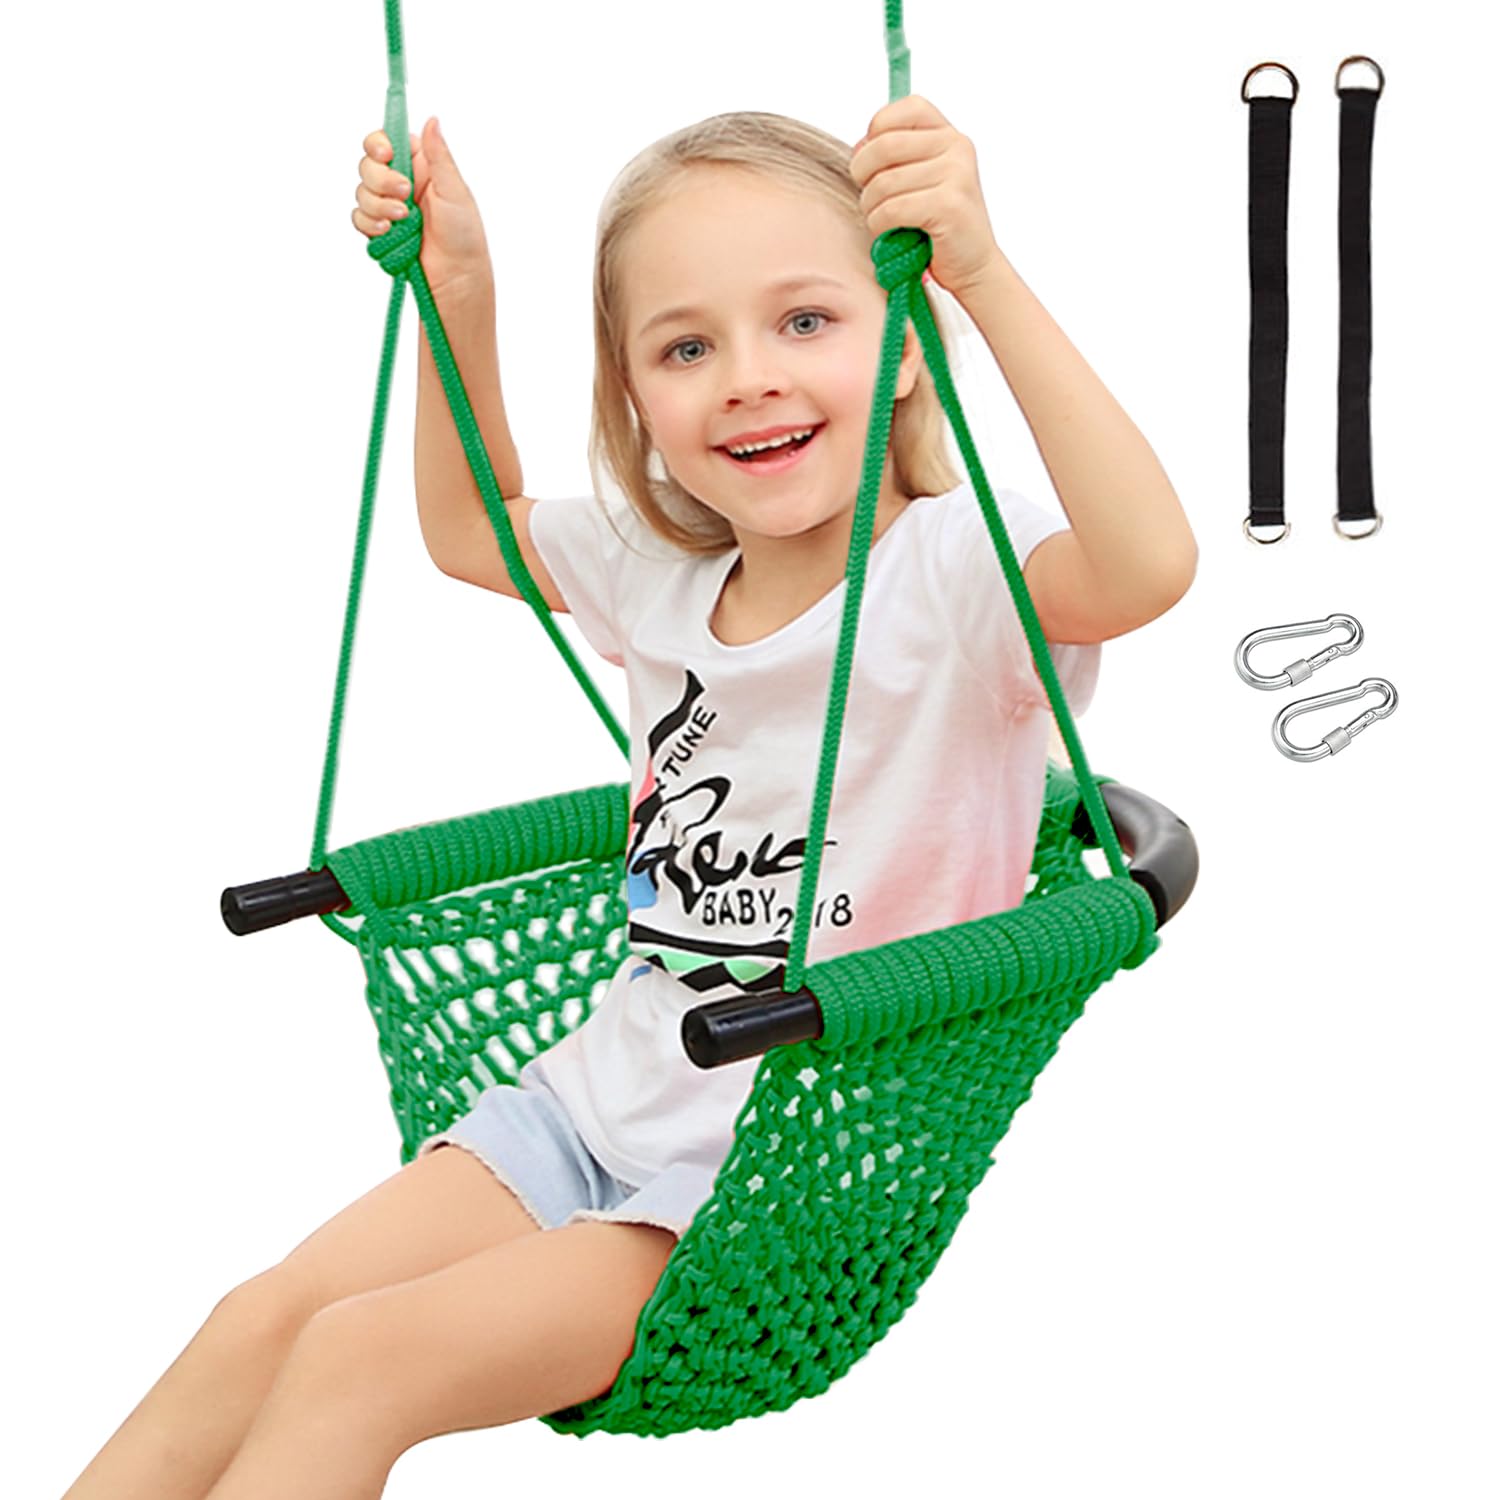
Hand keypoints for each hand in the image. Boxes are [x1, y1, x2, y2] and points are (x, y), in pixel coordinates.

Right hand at [353, 117, 493, 300]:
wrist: (457, 276)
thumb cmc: (464, 235)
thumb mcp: (454, 190)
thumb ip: (438, 155)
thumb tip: (432, 120)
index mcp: (420, 165)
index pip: (386, 141)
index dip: (378, 145)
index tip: (385, 155)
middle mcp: (401, 181)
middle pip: (368, 165)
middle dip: (381, 181)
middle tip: (405, 196)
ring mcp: (389, 206)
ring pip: (361, 192)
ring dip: (378, 206)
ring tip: (403, 221)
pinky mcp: (380, 229)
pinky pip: (359, 218)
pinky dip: (370, 224)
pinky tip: (388, 232)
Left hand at [849, 94, 1001, 302]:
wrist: (973, 266)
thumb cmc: (938, 226)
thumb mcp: (919, 180)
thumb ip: (894, 156)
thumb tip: (860, 145)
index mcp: (949, 134)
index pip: (904, 109)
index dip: (876, 133)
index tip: (875, 164)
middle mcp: (956, 147)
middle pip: (883, 145)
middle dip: (863, 175)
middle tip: (870, 198)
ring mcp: (956, 174)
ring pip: (883, 183)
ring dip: (871, 208)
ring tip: (882, 221)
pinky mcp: (949, 206)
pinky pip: (891, 210)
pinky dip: (880, 226)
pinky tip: (891, 234)